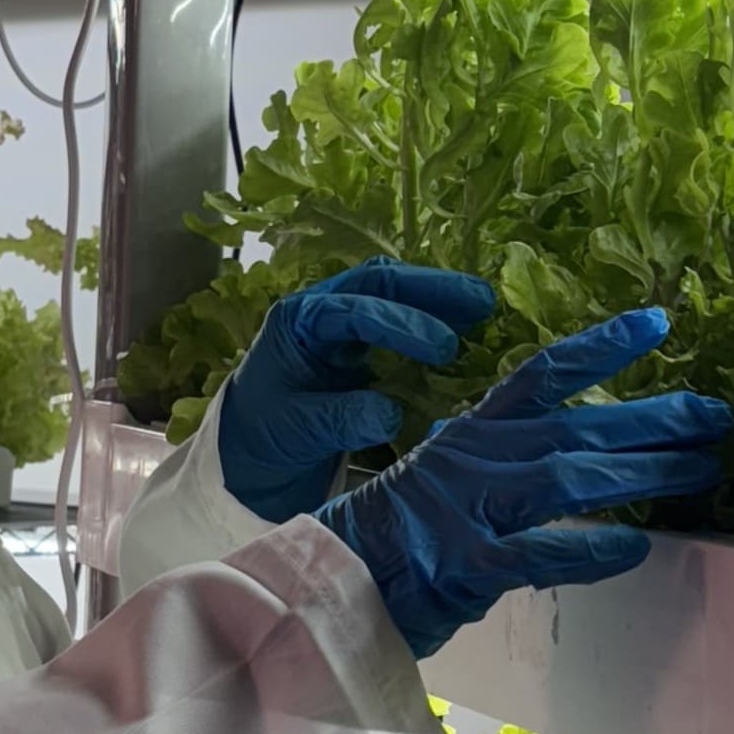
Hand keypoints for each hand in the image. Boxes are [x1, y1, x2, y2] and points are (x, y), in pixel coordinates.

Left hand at [217, 258, 494, 522]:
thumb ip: (340, 419)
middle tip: (480, 302)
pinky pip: (398, 318)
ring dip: (436, 297)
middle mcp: (319, 310)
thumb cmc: (264, 434)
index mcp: (296, 323)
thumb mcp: (297, 430)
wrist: (250, 450)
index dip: (399, 324)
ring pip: (392, 292)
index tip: (441, 347)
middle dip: (430, 289)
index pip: (350, 311)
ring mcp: (341, 323)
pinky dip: (431, 318)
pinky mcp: (361, 342)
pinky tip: (466, 329)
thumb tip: (390, 412)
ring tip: (483, 307)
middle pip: (377, 282)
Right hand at [313, 309, 732, 659]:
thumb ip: (492, 472)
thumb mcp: (435, 485)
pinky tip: (631, 546)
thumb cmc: (383, 542)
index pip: (537, 377)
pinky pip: (542, 552)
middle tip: (711, 417)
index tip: (654, 325)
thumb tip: (561, 471)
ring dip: (639, 474)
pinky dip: (590, 548)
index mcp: (463, 437)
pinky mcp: (465, 563)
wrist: (325, 584)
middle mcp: (470, 461)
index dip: (599, 348)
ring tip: (695, 470)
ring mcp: (467, 510)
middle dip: (651, 419)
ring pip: (568, 478)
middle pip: (574, 427)